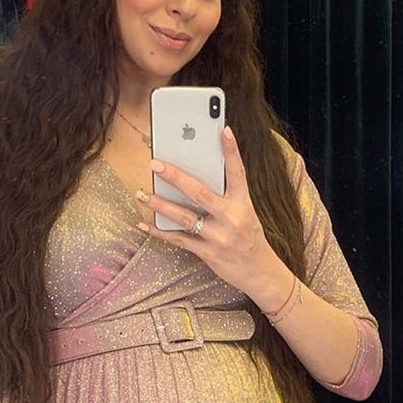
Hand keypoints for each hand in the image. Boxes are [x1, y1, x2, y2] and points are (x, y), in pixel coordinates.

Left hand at [136, 126, 288, 304]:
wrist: (260, 272)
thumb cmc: (249, 237)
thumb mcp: (245, 212)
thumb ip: (225, 195)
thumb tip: (195, 176)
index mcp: (243, 204)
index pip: (238, 173)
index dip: (231, 151)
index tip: (223, 130)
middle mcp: (232, 218)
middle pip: (200, 193)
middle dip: (176, 177)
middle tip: (155, 163)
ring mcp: (219, 237)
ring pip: (184, 217)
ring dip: (160, 205)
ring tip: (142, 193)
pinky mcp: (209, 253)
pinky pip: (179, 240)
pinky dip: (160, 232)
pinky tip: (144, 225)